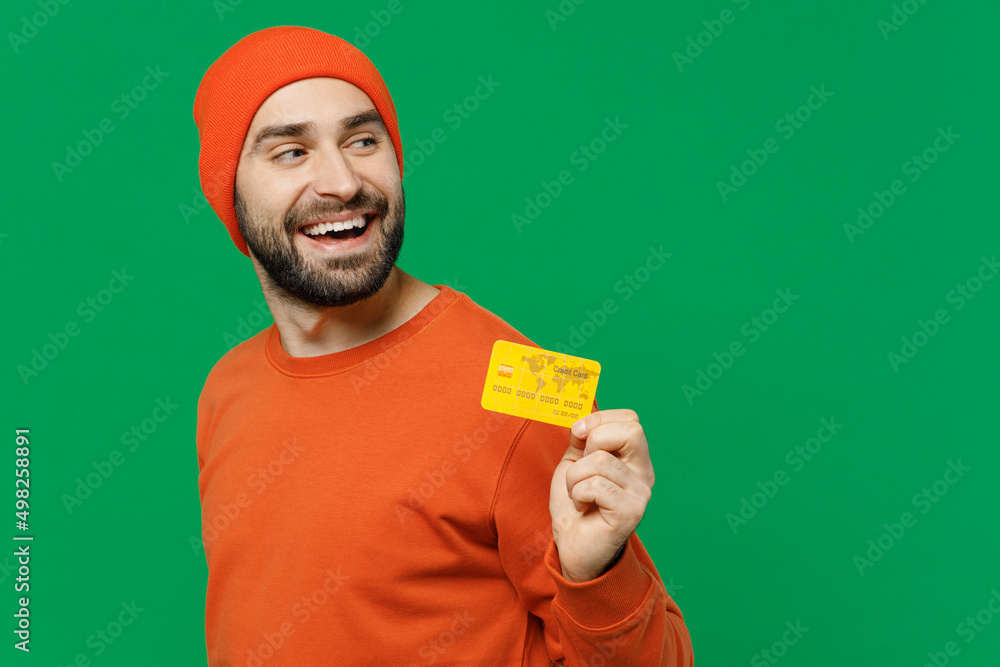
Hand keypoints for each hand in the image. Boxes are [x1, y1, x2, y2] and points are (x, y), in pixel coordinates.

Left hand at [549, 409, 654, 581]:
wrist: (573, 547)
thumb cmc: (575, 504)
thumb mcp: (574, 462)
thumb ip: (581, 439)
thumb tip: (583, 419)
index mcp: (634, 458)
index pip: (630, 419)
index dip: (599, 420)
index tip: (577, 436)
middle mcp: (645, 473)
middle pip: (632, 431)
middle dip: (594, 440)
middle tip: (582, 465)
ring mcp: (641, 493)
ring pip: (601, 460)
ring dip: (574, 476)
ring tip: (577, 494)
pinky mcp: (630, 512)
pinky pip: (596, 485)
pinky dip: (577, 494)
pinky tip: (582, 507)